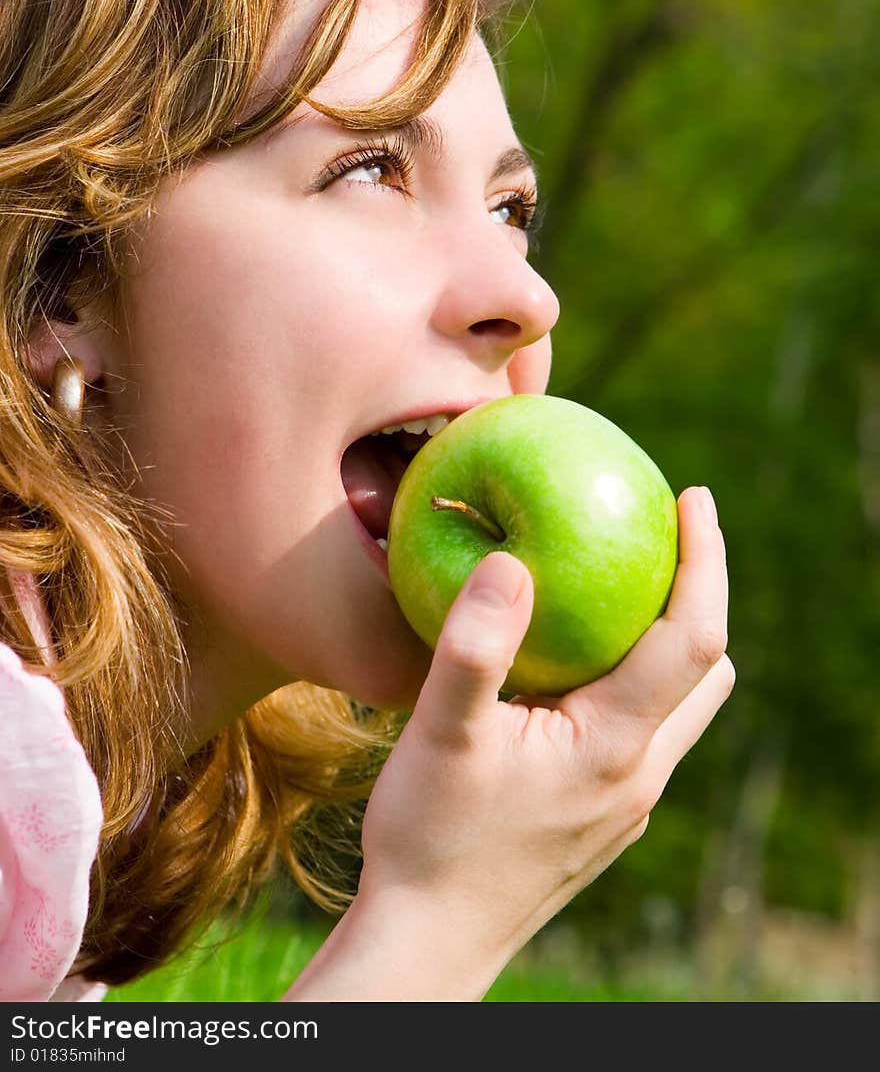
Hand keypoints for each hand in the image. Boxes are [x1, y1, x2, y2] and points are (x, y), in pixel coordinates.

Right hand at [287, 484, 731, 1000]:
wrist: (428, 943)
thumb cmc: (430, 839)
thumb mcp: (440, 735)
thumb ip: (475, 648)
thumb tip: (513, 562)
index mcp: (615, 746)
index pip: (692, 639)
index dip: (705, 562)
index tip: (694, 498)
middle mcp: (639, 775)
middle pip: (706, 672)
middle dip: (698, 597)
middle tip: (658, 533)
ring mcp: (626, 803)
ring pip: (679, 709)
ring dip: (667, 644)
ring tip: (617, 592)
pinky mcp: (603, 818)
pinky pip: (644, 733)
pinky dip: (633, 682)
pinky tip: (573, 669)